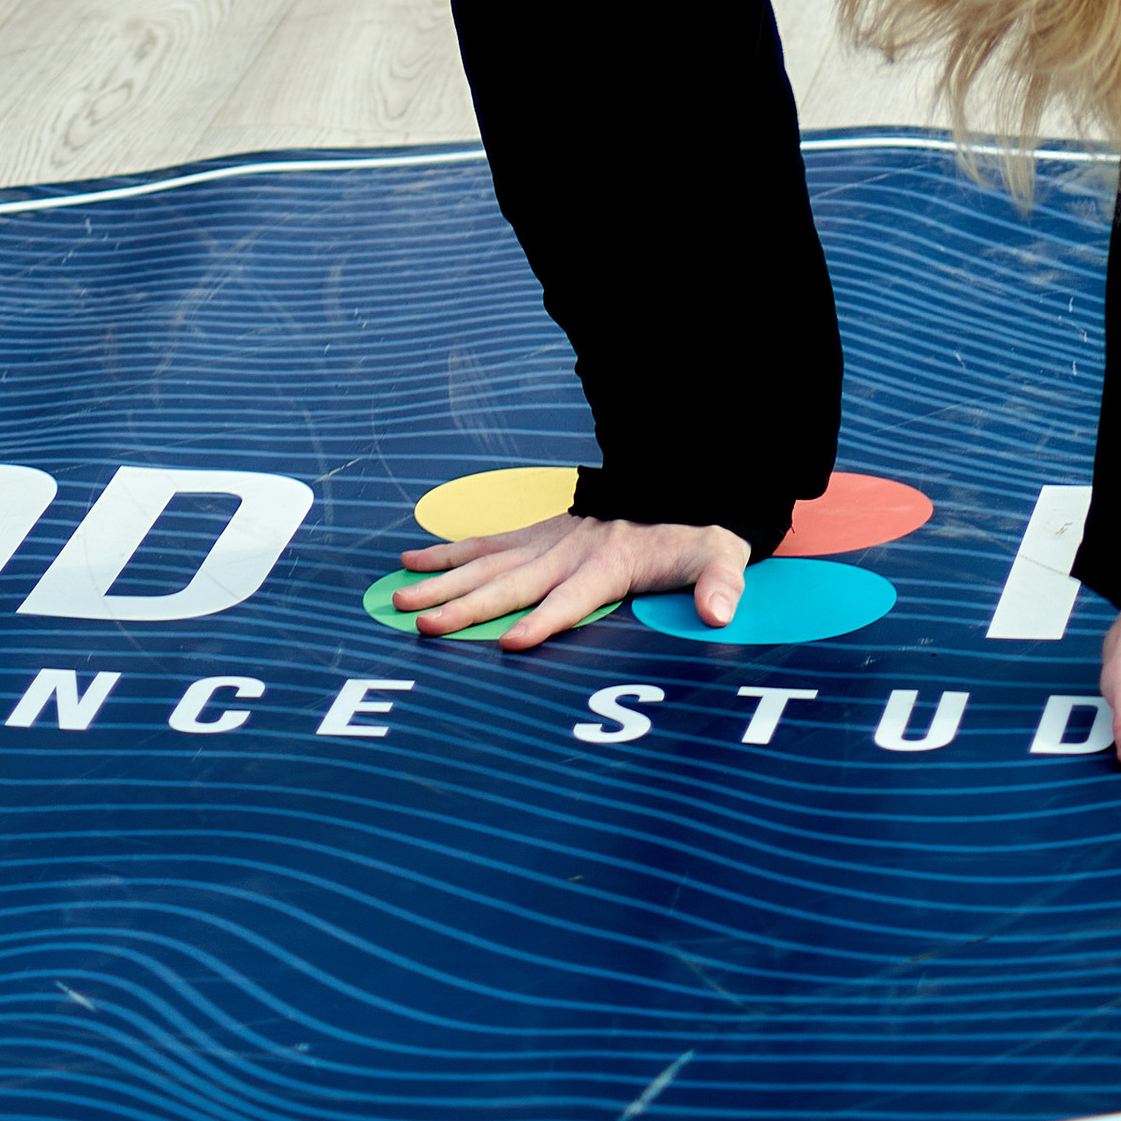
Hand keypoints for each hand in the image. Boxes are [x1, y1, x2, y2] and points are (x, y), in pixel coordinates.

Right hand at [394, 509, 749, 651]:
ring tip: (399, 597)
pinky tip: (411, 560)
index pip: (571, 598)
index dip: (544, 622)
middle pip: (509, 584)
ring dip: (442, 581)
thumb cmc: (696, 529)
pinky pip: (483, 540)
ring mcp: (545, 536)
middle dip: (464, 606)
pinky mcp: (534, 527)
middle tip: (422, 624)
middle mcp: (567, 549)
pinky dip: (447, 551)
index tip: (510, 643)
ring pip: (484, 561)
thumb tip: (719, 612)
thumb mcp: (720, 554)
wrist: (675, 477)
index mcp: (608, 563)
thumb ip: (720, 583)